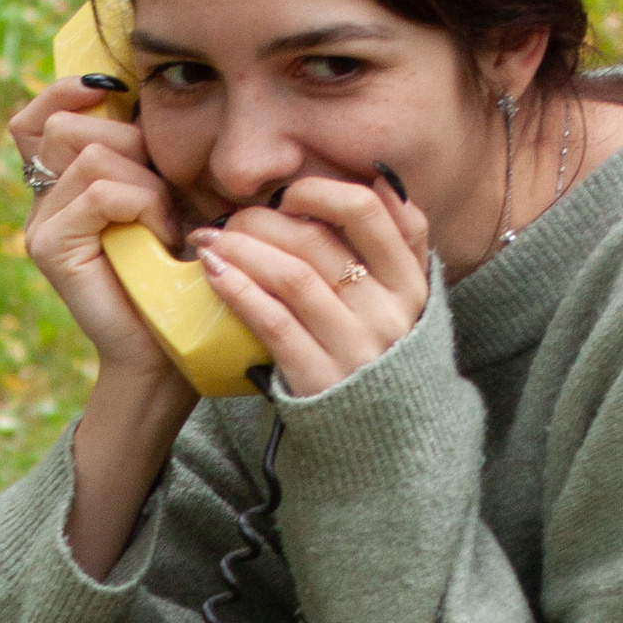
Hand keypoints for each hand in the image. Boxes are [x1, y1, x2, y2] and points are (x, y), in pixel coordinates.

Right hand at [10, 74, 192, 387]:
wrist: (170, 349)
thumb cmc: (178, 274)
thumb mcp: (165, 196)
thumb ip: (142, 152)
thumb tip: (136, 92)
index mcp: (62, 187)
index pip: (37, 117)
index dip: (66, 91)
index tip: (114, 90)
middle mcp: (42, 203)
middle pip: (65, 125)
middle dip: (128, 141)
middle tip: (164, 193)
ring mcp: (41, 226)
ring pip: (89, 155)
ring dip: (143, 179)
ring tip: (167, 221)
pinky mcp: (51, 248)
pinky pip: (99, 191)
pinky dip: (141, 202)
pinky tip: (161, 233)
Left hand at [190, 174, 431, 398]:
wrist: (385, 443)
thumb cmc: (383, 357)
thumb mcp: (408, 302)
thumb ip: (403, 244)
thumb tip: (381, 179)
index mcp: (411, 285)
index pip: (367, 212)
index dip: (320, 192)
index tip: (289, 196)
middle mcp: (388, 313)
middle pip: (318, 242)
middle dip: (265, 220)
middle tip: (232, 218)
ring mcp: (355, 348)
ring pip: (292, 276)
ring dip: (243, 249)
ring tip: (211, 240)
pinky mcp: (319, 378)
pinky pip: (273, 321)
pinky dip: (239, 290)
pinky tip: (214, 273)